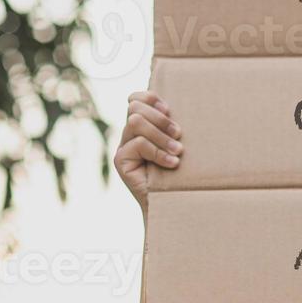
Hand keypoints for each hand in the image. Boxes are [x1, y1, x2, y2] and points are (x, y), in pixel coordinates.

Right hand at [115, 91, 182, 211]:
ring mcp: (122, 148)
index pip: (135, 99)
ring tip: (178, 151)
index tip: (170, 111)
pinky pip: (138, 144)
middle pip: (135, 108)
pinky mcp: (120, 161)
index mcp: (141, 128)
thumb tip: (181, 107)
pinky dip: (158, 152)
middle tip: (179, 134)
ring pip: (136, 122)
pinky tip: (172, 163)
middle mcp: (129, 136)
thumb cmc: (180, 174)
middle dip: (160, 119)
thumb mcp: (177, 145)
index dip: (150, 98)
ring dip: (160, 135)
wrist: (171, 204)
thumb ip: (172, 128)